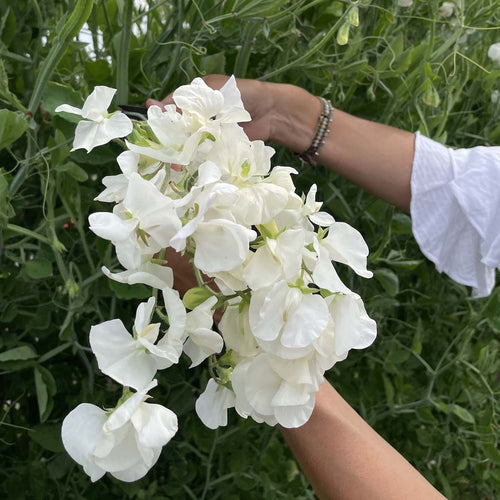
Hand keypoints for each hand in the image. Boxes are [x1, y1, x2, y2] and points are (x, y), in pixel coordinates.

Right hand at [146, 74, 320, 152]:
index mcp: (200, 95)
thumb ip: (190, 102)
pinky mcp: (221, 143)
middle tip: (161, 147)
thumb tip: (160, 106)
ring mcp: (212, 130)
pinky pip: (205, 151)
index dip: (162, 115)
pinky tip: (187, 165)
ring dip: (182, 151)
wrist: (274, 112)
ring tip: (174, 163)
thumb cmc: (247, 94)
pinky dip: (197, 158)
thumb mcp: (216, 93)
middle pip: (180, 126)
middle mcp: (204, 113)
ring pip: (191, 141)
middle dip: (170, 137)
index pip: (174, 104)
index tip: (151, 124)